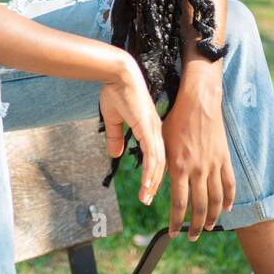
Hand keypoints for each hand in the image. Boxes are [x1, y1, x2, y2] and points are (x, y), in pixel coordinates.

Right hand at [99, 56, 165, 205]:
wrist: (118, 73)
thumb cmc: (116, 90)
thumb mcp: (114, 119)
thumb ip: (116, 137)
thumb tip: (115, 154)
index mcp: (151, 128)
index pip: (156, 157)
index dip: (152, 174)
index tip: (147, 189)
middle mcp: (156, 131)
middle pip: (160, 164)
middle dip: (154, 184)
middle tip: (148, 200)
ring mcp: (153, 130)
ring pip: (157, 163)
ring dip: (152, 182)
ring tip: (146, 198)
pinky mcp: (147, 128)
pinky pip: (152, 155)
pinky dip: (150, 172)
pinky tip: (147, 185)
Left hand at [162, 79, 235, 239]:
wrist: (198, 102)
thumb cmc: (175, 120)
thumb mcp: (162, 144)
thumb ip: (161, 168)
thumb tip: (153, 188)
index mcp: (179, 167)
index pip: (179, 204)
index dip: (176, 222)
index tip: (172, 233)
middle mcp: (197, 170)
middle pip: (199, 207)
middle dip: (195, 226)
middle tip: (192, 236)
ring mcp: (213, 165)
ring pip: (216, 199)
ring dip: (212, 217)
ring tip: (208, 227)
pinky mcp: (224, 158)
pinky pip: (230, 184)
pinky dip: (229, 199)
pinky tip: (226, 209)